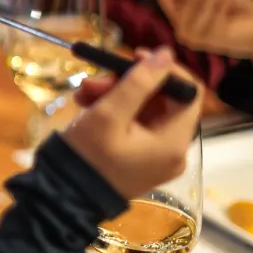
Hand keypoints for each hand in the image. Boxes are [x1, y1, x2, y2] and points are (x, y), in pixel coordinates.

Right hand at [63, 47, 202, 199]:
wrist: (64, 199)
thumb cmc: (87, 157)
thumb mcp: (109, 114)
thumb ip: (139, 81)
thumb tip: (166, 53)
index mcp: (173, 142)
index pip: (188, 93)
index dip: (165, 69)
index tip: (134, 56)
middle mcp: (173, 151)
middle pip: (162, 101)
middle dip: (128, 83)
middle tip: (94, 80)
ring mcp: (157, 158)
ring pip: (144, 111)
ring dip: (115, 95)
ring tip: (82, 94)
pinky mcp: (140, 160)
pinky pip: (134, 126)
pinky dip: (114, 112)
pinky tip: (86, 107)